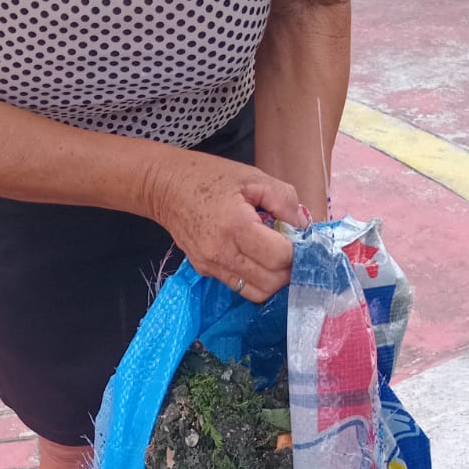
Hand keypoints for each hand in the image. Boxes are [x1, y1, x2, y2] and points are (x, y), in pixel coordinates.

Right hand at [143, 149, 303, 302]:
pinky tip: (256, 258)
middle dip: (288, 269)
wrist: (164, 187)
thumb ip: (284, 200)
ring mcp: (211, 266)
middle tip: (291, 250)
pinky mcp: (205, 271)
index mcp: (236, 226)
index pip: (279, 257)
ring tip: (275, 257)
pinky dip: (257, 279)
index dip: (297, 252)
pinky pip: (240, 287)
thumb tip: (303, 227)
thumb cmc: (208, 176)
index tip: (299, 239)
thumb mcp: (253, 177)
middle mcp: (222, 253)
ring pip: (257, 293)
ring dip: (274, 280)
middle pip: (271, 282)